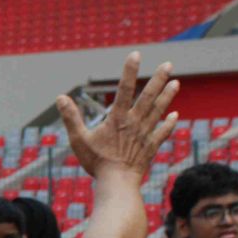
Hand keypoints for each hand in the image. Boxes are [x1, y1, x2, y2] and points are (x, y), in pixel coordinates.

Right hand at [56, 54, 178, 182]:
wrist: (117, 183)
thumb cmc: (96, 162)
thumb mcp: (79, 139)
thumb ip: (71, 117)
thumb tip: (60, 97)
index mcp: (118, 118)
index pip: (124, 89)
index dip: (130, 71)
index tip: (136, 54)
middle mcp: (135, 123)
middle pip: (149, 96)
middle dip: (158, 79)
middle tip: (168, 64)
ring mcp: (145, 135)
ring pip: (159, 111)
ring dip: (168, 97)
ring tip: (176, 83)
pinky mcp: (150, 148)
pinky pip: (162, 133)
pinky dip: (169, 124)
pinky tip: (175, 116)